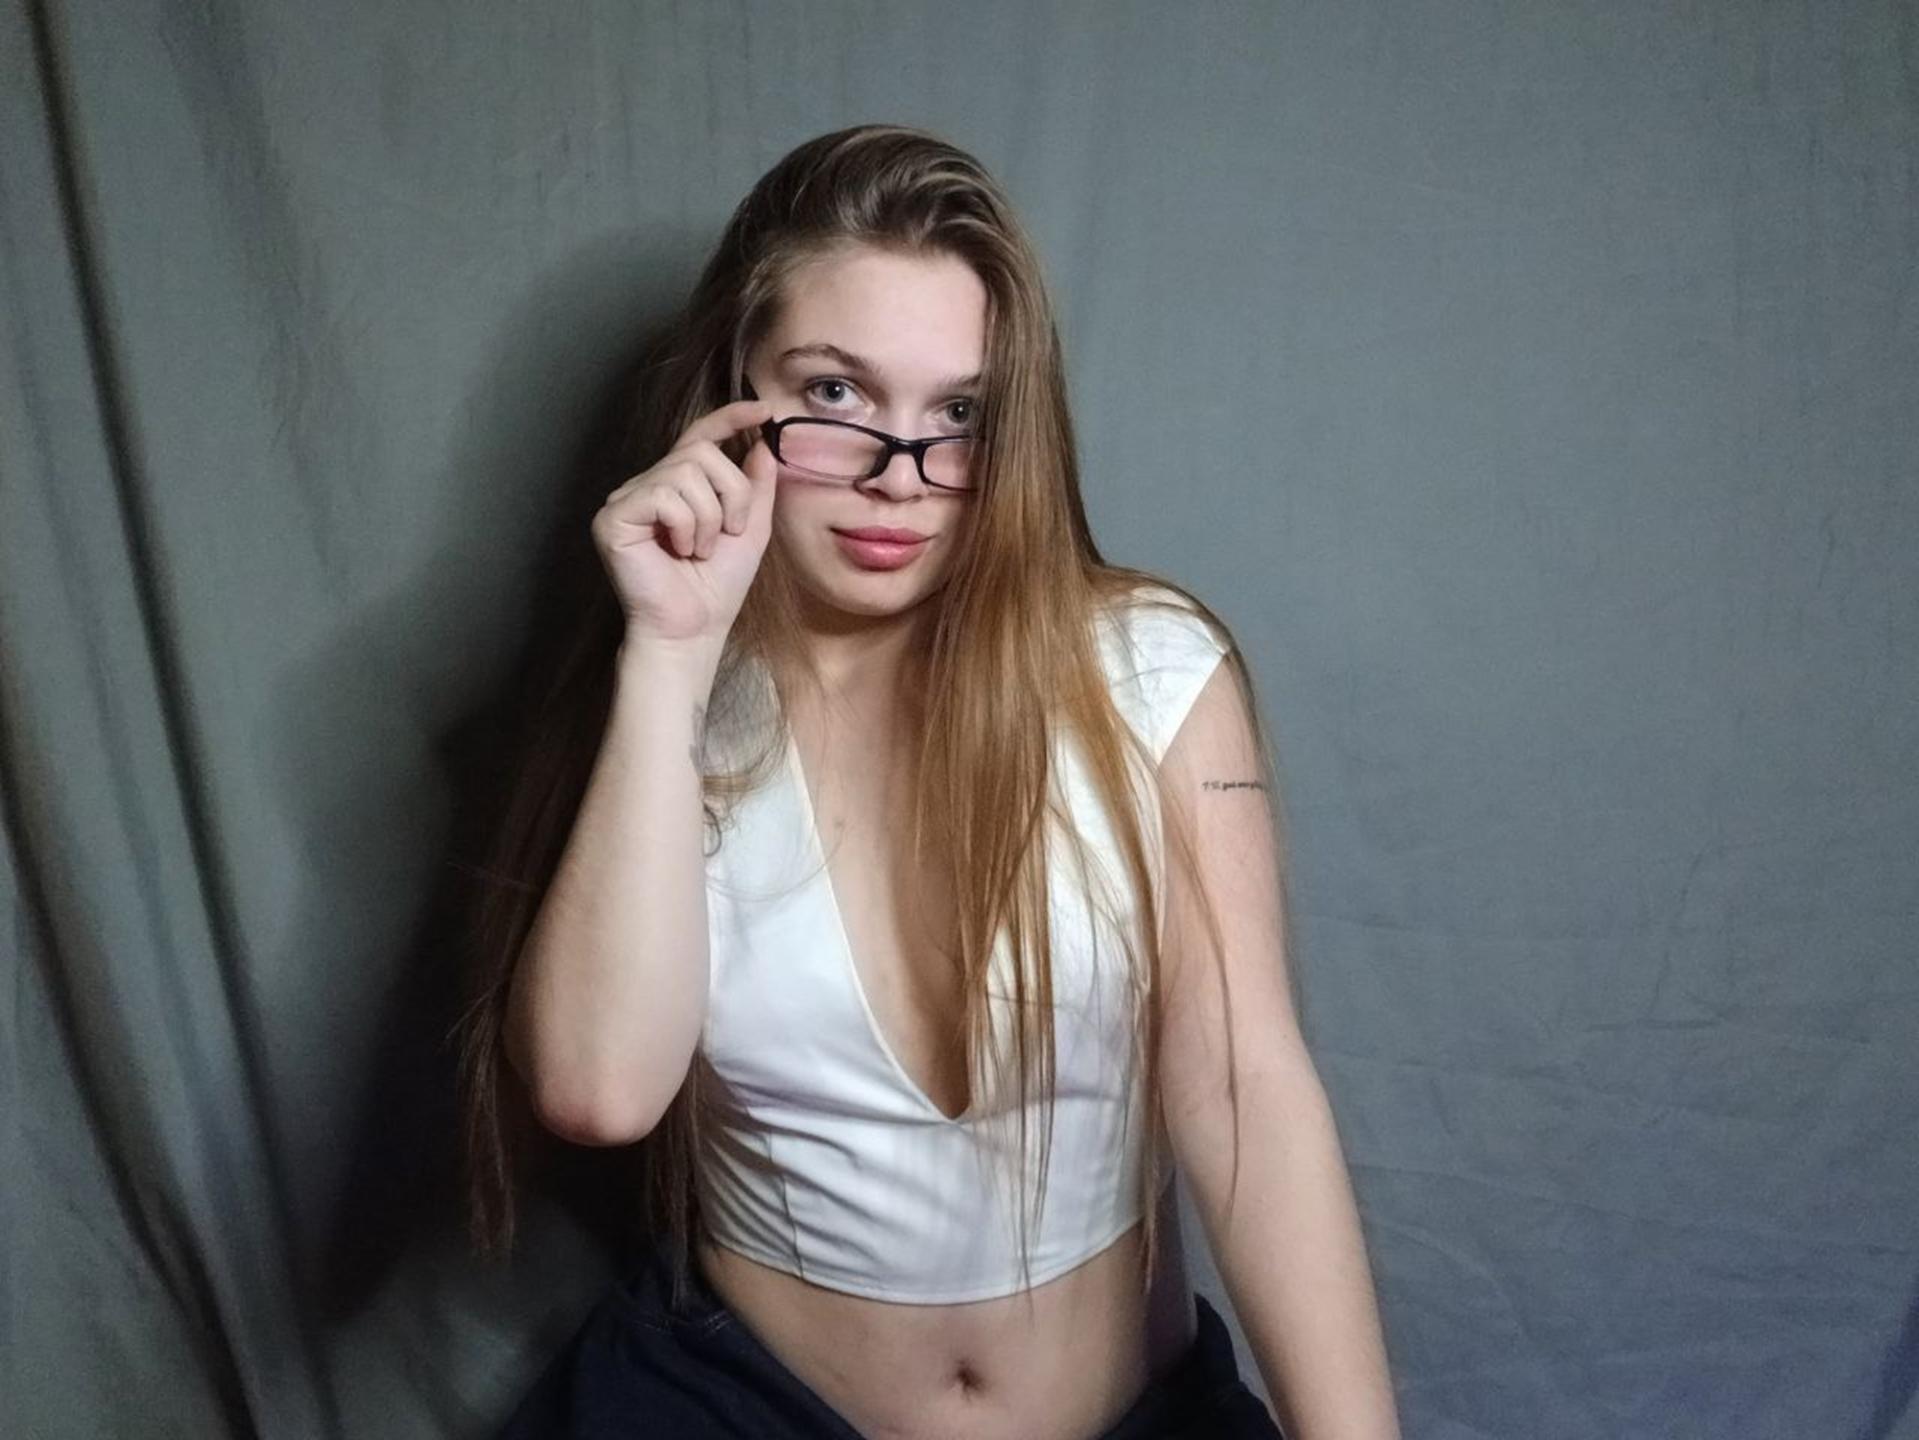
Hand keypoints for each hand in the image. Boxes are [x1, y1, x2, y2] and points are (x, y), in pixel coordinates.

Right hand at [592, 399, 776, 644]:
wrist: (693, 629)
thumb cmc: (716, 587)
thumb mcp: (750, 531)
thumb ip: (756, 488)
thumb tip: (762, 445)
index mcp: (679, 486)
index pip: (700, 437)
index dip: (730, 418)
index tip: (763, 409)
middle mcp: (649, 486)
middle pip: (701, 452)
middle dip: (731, 494)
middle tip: (727, 534)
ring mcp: (627, 499)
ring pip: (685, 472)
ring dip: (709, 518)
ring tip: (699, 551)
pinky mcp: (613, 517)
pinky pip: (663, 496)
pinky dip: (685, 526)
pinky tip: (678, 552)